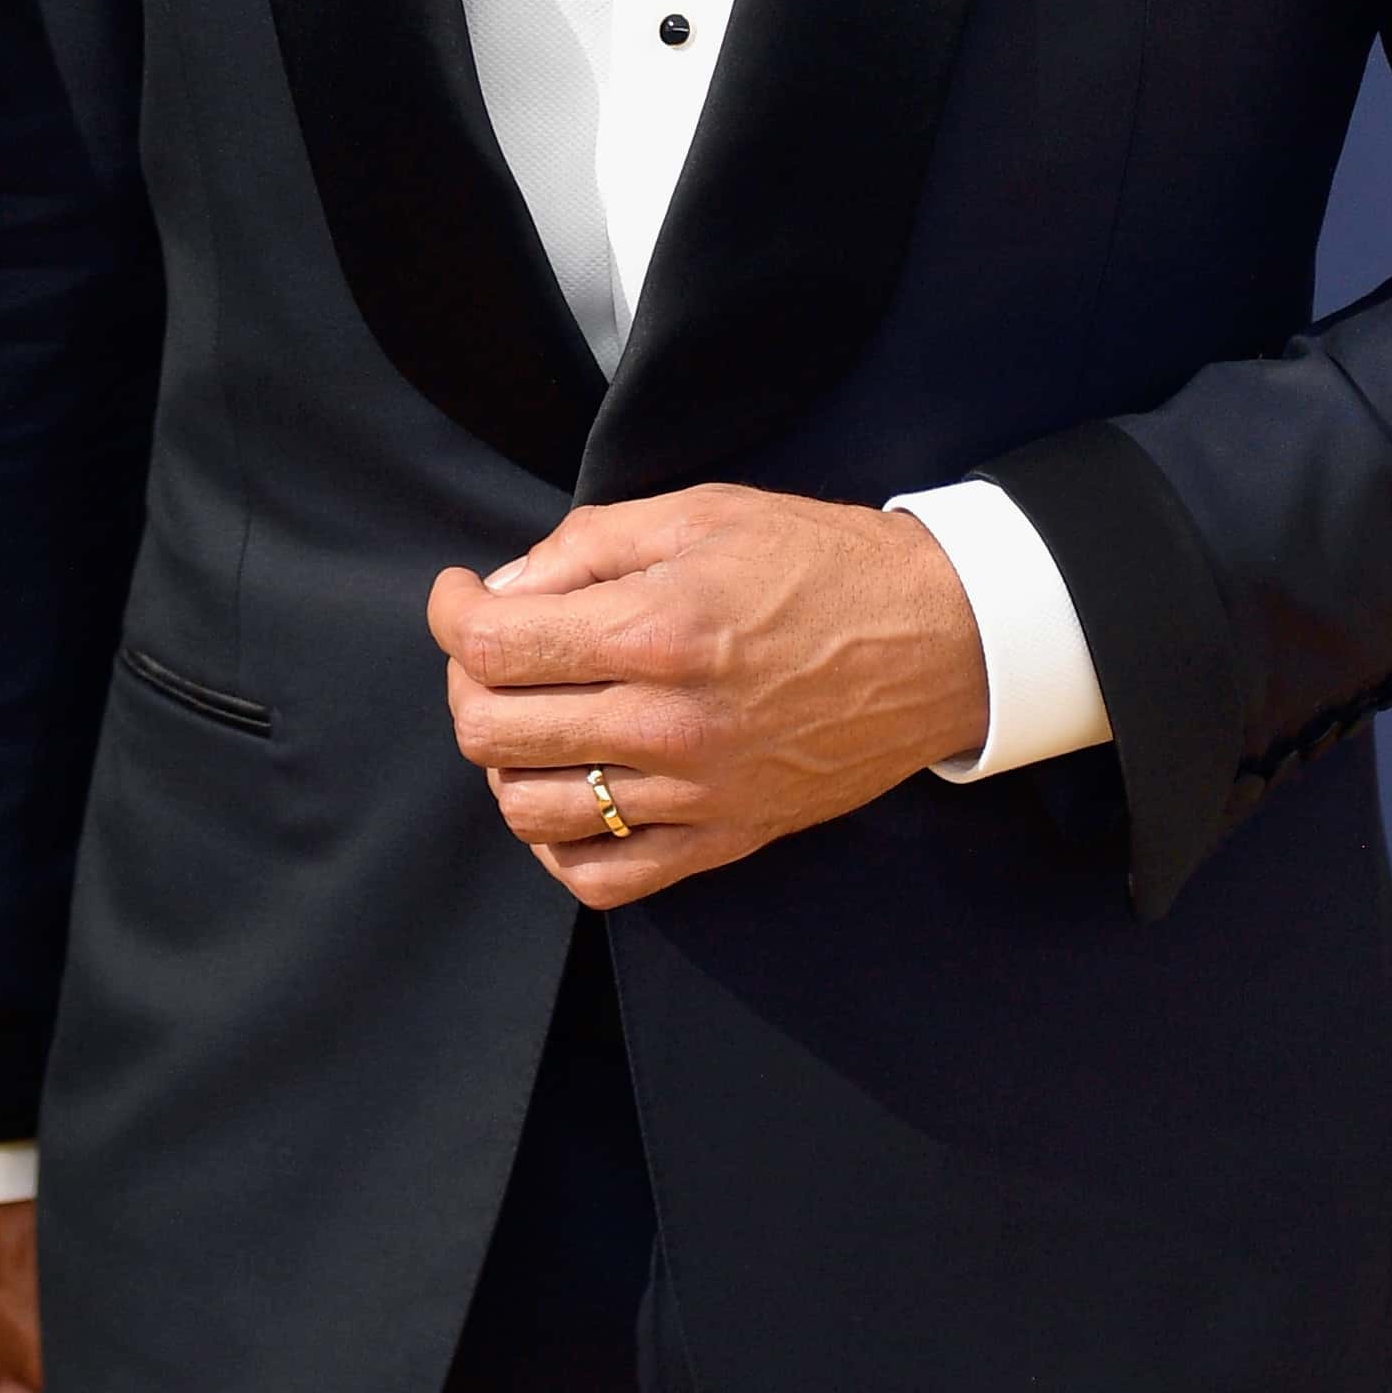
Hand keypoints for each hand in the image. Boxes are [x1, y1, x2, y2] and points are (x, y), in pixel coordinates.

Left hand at [429, 485, 987, 909]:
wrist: (940, 640)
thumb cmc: (822, 564)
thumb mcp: (700, 514)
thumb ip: (588, 546)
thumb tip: (506, 590)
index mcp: (657, 630)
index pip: (493, 646)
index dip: (451, 615)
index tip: (462, 597)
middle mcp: (669, 723)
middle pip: (491, 731)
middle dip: (466, 682)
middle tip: (494, 651)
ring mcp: (697, 793)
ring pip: (530, 812)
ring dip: (504, 763)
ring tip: (531, 718)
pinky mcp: (726, 839)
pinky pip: (606, 879)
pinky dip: (561, 846)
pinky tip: (568, 794)